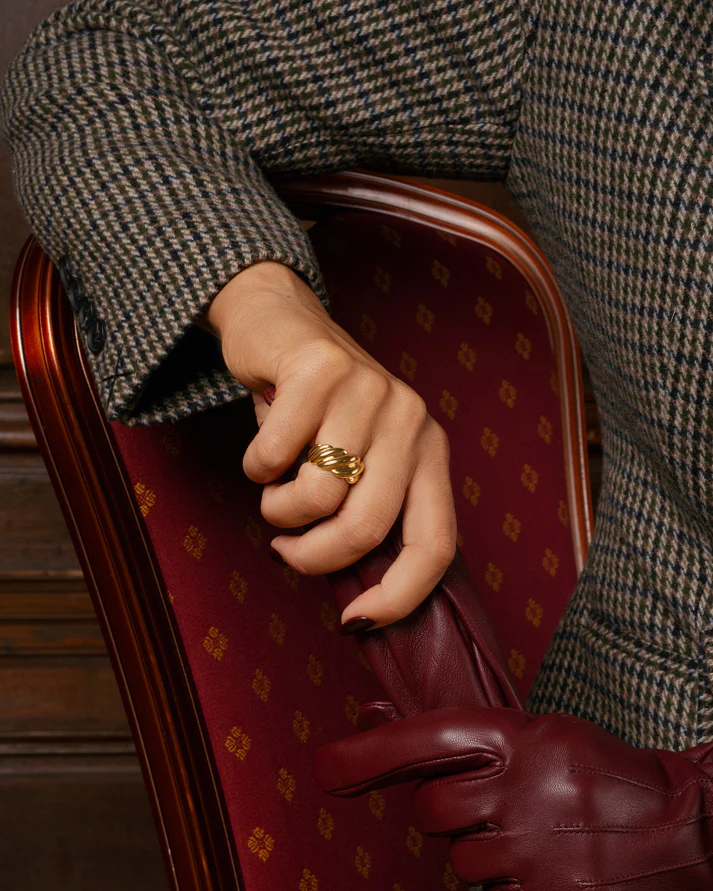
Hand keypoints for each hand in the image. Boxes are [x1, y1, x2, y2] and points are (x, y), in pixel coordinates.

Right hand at [203, 261, 456, 629]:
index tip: (354, 621)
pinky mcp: (323, 369)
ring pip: (317, 496)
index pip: (435, 543)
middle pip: (366, 529)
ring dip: (278, 509)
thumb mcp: (353, 463)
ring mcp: (371, 391)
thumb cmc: (315, 413)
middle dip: (312, 556)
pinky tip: (263, 441)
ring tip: (274, 485)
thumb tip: (356, 601)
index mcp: (428, 452)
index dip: (399, 596)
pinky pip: (273, 457)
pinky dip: (255, 466)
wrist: (281, 325)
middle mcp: (411, 420)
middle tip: (284, 547)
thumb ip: (363, 513)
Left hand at [315, 707, 712, 888]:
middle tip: (491, 806)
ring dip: (482, 852)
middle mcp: (525, 790)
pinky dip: (508, 883)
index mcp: (521, 737)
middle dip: (446, 811)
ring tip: (531, 836)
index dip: (370, 753)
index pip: (428, 738)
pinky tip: (543, 864)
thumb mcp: (537, 735)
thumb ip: (461, 738)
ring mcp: (538, 851)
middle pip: (431, 810)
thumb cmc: (599, 772)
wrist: (683, 825)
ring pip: (460, 861)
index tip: (325, 767)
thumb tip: (372, 717)